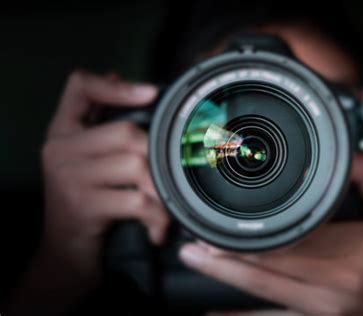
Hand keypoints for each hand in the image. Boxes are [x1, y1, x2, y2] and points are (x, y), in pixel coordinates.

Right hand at [6, 71, 168, 314]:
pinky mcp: (84, 206)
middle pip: (126, 132)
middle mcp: (60, 149)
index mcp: (63, 132)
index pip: (81, 88)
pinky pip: (138, 201)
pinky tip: (157, 228)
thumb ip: (100, 123)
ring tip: (165, 208)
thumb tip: (119, 78)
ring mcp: (69, 177)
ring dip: (161, 190)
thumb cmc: (86, 202)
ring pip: (137, 165)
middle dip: (158, 157)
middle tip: (170, 178)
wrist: (65, 253)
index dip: (117, 86)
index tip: (151, 94)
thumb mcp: (87, 161)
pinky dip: (157, 216)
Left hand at [180, 155, 362, 315]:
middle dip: (226, 258)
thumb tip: (350, 152)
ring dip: (226, 280)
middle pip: (267, 271)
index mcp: (350, 258)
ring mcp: (320, 311)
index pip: (290, 243)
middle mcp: (331, 288)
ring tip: (198, 265)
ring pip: (263, 296)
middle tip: (194, 247)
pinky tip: (216, 313)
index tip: (220, 229)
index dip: (251, 238)